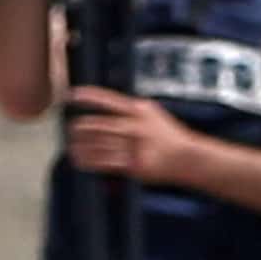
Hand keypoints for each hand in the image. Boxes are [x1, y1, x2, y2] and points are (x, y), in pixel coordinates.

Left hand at [64, 88, 199, 183]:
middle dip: (80, 127)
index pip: (107, 99)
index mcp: (139, 110)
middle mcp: (136, 126)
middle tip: (70, 129)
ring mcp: (135, 146)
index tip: (71, 95)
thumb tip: (105, 106)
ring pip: (98, 145)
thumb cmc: (170, 136)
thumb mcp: (153, 114)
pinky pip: (104, 162)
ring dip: (81, 146)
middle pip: (98, 124)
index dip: (87, 96)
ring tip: (72, 146)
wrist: (190, 157)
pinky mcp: (134, 164)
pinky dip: (89, 161)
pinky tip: (80, 160)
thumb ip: (131, 110)